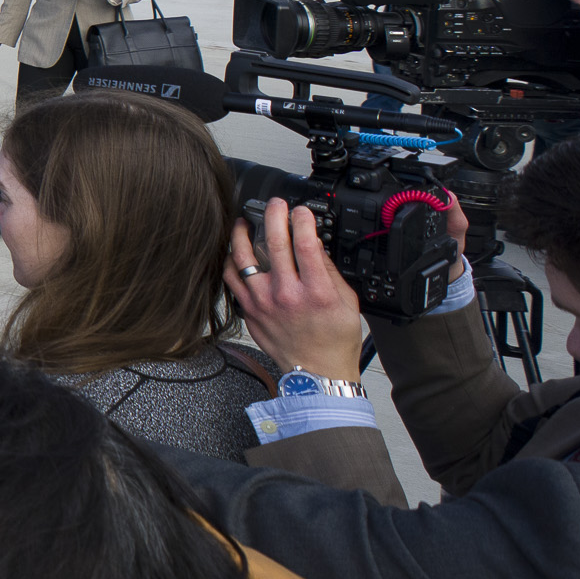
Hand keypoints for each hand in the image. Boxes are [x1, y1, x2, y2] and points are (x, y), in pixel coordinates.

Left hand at [227, 200, 365, 382]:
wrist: (317, 374)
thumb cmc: (335, 341)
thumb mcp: (348, 303)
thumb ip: (330, 271)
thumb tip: (315, 244)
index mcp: (317, 292)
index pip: (306, 245)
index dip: (302, 221)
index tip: (301, 211)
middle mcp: (287, 295)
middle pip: (273, 245)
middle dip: (273, 217)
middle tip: (274, 205)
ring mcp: (264, 303)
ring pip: (244, 259)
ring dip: (243, 235)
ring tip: (245, 222)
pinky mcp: (250, 311)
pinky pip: (232, 280)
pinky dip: (231, 262)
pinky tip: (235, 251)